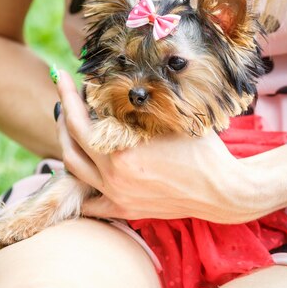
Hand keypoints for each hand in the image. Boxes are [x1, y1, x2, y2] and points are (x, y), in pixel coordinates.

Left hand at [54, 70, 267, 222]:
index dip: (68, 97)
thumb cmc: (204, 150)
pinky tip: (79, 173)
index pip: (79, 122)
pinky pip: (91, 203)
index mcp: (122, 153)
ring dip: (68, 146)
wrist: (223, 191)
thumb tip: (118, 83)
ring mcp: (119, 197)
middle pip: (71, 145)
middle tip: (66, 99)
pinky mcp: (128, 210)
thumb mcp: (173, 118)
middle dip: (64, 118)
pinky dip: (80, 187)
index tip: (63, 78)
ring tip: (70, 127)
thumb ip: (142, 105)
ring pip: (75, 172)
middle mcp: (114, 178)